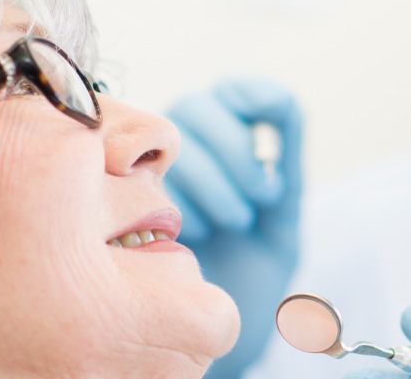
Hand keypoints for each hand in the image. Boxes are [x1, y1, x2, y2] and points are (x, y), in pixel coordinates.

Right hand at [165, 78, 302, 378]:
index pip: (233, 91)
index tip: (270, 131)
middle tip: (263, 200)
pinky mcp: (123, 200)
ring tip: (234, 222)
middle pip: (198, 108)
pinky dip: (180, 200)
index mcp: (226, 138)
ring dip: (212, 180)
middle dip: (234, 151)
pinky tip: (193, 234)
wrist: (225, 319)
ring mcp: (148, 169)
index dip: (253, 97)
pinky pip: (147, 176)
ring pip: (174, 141)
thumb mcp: (284, 209)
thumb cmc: (255, 261)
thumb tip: (284, 98)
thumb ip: (287, 151)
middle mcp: (183, 147)